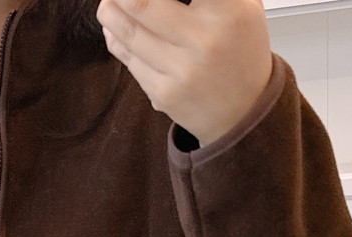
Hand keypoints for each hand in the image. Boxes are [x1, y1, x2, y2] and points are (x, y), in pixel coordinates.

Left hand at [96, 0, 273, 147]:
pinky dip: (116, 39)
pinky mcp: (163, 94)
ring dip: (110, 11)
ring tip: (108, 2)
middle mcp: (203, 40)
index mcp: (228, 9)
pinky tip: (112, 27)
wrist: (244, 110)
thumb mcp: (243, 5)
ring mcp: (180, 70)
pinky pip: (130, 61)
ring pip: (130, 34)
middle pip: (142, 4)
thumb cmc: (239, 49)